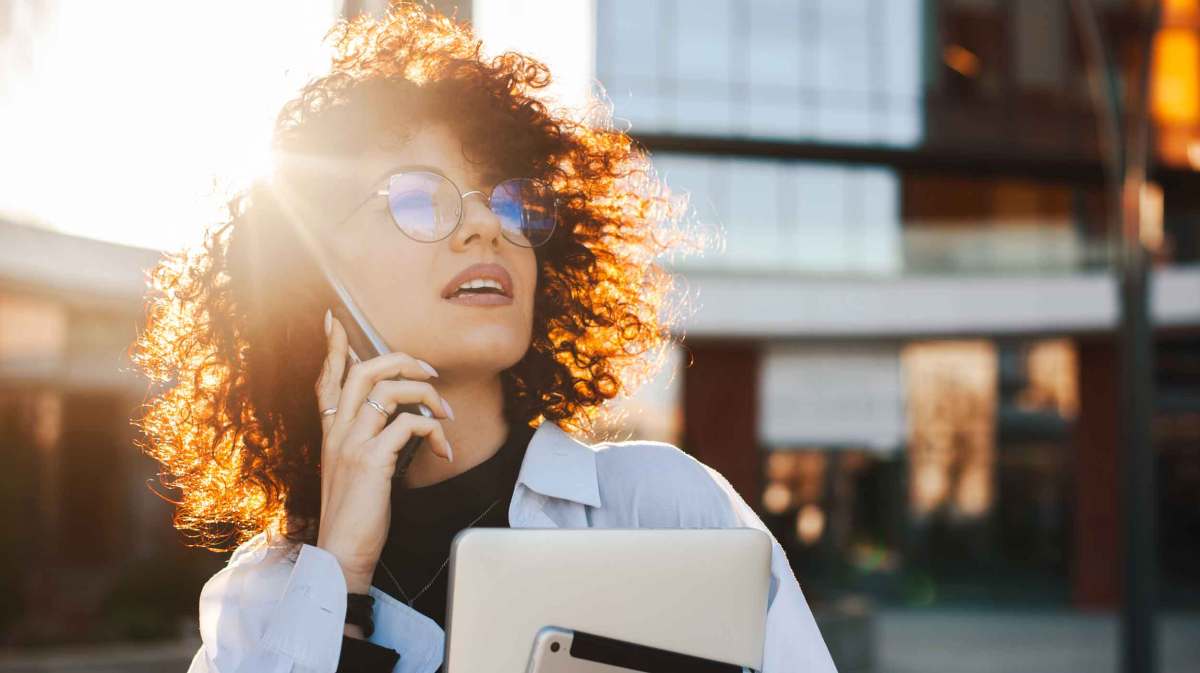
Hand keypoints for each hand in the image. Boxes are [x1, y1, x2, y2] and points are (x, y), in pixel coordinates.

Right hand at [313, 310, 454, 591]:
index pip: (326, 378)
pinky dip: (433, 431)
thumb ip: (367, 439)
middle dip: (400, 359)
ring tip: (445, 414)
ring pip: (389, 390)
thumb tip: (397, 419)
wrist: (342, 553)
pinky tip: (444, 449)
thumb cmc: (356, 513)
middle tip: (429, 370)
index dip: (332, 347)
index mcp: (331, 431)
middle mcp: (337, 432)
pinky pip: (408, 424)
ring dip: (426, 395)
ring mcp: (351, 444)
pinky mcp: (371, 460)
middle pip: (363, 371)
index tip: (334, 319)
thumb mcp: (355, 469)